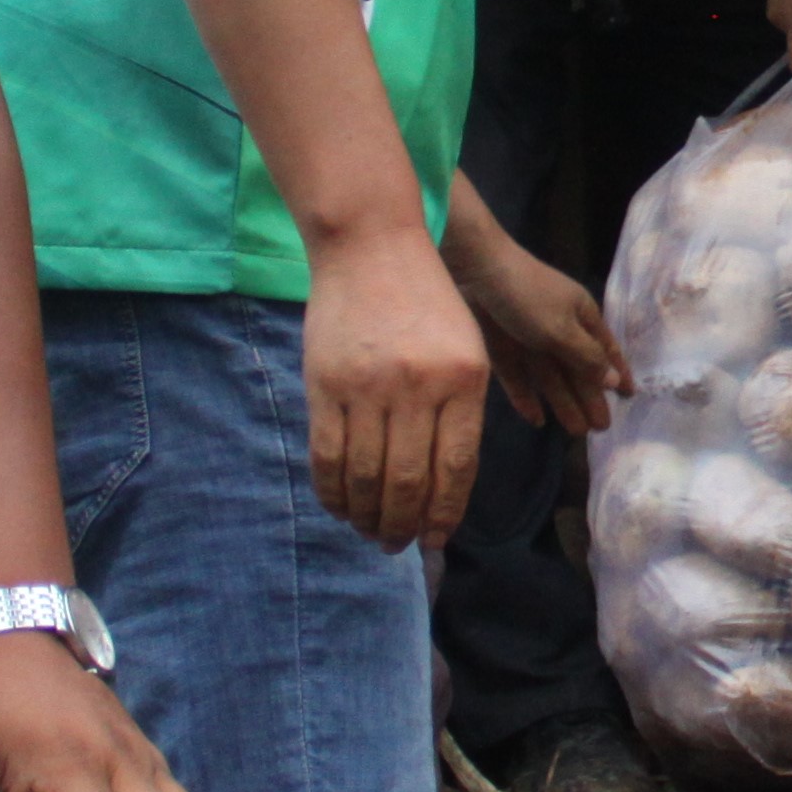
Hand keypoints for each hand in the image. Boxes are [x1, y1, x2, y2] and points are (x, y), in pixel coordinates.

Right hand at [305, 229, 488, 546]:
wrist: (371, 247)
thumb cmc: (426, 303)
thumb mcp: (466, 350)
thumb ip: (459, 414)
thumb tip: (444, 489)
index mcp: (464, 380)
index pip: (456, 467)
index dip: (444, 513)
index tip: (434, 540)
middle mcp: (418, 386)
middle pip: (410, 481)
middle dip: (404, 525)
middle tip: (397, 544)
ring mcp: (368, 387)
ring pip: (366, 476)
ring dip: (367, 516)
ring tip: (370, 531)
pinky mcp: (325, 385)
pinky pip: (327, 456)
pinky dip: (333, 492)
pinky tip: (340, 506)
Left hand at [454, 232, 630, 437]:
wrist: (475, 269)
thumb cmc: (528, 296)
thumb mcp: (562, 329)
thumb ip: (586, 358)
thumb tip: (614, 381)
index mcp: (580, 316)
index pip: (605, 350)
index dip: (617, 372)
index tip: (629, 397)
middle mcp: (557, 327)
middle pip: (577, 368)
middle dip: (590, 397)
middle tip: (600, 429)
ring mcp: (528, 337)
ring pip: (549, 376)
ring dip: (563, 403)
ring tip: (575, 432)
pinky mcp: (501, 345)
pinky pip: (518, 375)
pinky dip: (527, 397)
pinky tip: (536, 419)